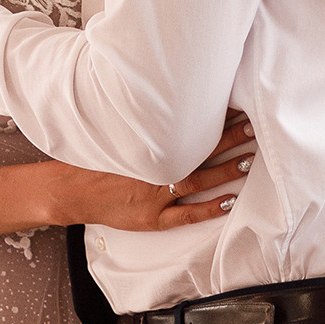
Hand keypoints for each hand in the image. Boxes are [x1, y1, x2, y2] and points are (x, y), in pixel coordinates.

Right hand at [57, 110, 257, 232]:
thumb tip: (169, 107)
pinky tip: (229, 201)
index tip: (234, 104)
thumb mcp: (117, 137)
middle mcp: (155, 169)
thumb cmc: (95, 162)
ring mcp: (155, 195)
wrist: (72, 191)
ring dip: (225, 169)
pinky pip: (186, 214)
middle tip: (252, 125)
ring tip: (249, 157)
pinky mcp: (152, 219)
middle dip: (228, 138)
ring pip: (197, 181)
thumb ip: (142, 127)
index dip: (212, 118)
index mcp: (147, 147)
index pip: (187, 129)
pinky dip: (209, 208)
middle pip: (198, 151)